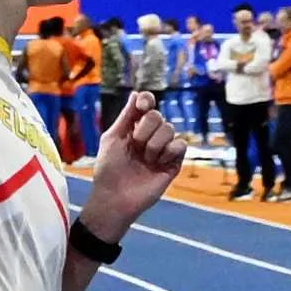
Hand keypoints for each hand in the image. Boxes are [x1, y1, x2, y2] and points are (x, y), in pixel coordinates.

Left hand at [86, 92, 184, 225]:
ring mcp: (163, 149)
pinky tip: (158, 163)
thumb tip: (136, 93)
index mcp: (134, 127)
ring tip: (145, 160)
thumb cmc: (109, 169)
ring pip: (169, 128)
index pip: (147, 105)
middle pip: (157, 115)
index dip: (147, 101)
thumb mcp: (113, 138)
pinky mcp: (173, 162)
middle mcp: (150, 135)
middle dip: (144, 130)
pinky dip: (169, 151)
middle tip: (135, 147)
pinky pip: (181, 144)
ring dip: (154, 144)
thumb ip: (126, 116)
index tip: (142, 105)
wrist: (116, 196)